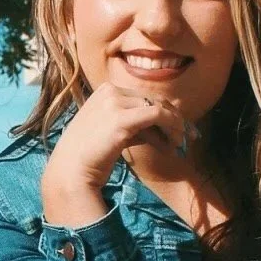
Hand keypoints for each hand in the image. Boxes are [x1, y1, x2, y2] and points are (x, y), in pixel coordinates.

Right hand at [40, 76, 193, 226]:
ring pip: (158, 106)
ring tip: (181, 142)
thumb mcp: (113, 132)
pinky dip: (172, 126)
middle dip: (174, 117)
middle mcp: (109, 91)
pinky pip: (157, 115)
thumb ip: (136, 124)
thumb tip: (166, 126)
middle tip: (189, 135)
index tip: (179, 127)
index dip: (164, 111)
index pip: (143, 97)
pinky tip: (176, 141)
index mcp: (104, 90)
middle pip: (153, 99)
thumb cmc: (90, 156)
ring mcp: (114, 102)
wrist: (70, 170)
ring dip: (174, 125)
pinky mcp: (121, 119)